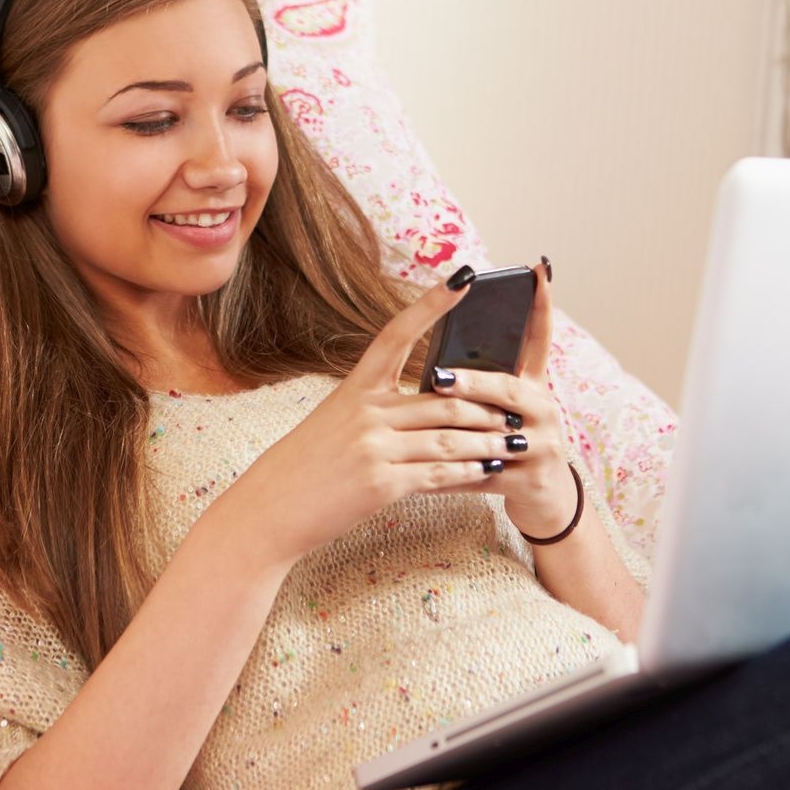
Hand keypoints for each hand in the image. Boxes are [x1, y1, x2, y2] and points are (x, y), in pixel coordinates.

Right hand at [231, 267, 529, 566]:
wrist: (269, 512)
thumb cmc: (303, 468)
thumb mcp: (335, 423)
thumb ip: (378, 410)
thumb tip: (431, 404)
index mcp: (355, 388)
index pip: (398, 333)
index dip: (433, 304)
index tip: (464, 277)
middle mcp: (366, 411)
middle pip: (446, 398)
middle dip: (489, 406)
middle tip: (519, 408)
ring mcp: (375, 446)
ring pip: (452, 437)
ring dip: (491, 443)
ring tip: (518, 444)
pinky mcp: (383, 483)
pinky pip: (441, 473)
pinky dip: (471, 473)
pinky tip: (491, 473)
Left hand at [427, 260, 578, 539]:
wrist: (545, 502)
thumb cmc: (511, 448)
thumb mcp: (505, 411)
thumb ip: (483, 384)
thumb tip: (437, 361)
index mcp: (533, 387)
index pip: (539, 339)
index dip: (541, 305)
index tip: (539, 269)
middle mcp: (544, 409)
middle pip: (509, 389)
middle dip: (474, 382)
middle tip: (439, 376)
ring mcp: (543, 445)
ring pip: (496, 433)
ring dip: (459, 432)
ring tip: (426, 427)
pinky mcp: (532, 480)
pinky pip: (485, 476)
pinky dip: (454, 477)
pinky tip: (426, 477)